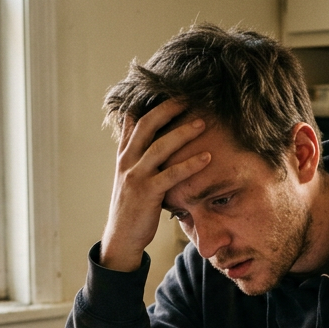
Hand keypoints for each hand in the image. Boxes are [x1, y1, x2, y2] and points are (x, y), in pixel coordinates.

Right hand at [99, 99, 211, 271]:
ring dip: (183, 132)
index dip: (150, 103)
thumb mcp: (130, 177)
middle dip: (167, 109)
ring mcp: (135, 176)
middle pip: (146, 125)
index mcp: (124, 155)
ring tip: (202, 123)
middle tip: (188, 98)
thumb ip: (136, 155)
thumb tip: (145, 134)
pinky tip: (207, 158)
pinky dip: (190, 164)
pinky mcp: (147, 193)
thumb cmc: (132, 207)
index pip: (134, 121)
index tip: (169, 89)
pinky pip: (171, 174)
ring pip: (159, 146)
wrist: (121, 238)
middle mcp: (127, 161)